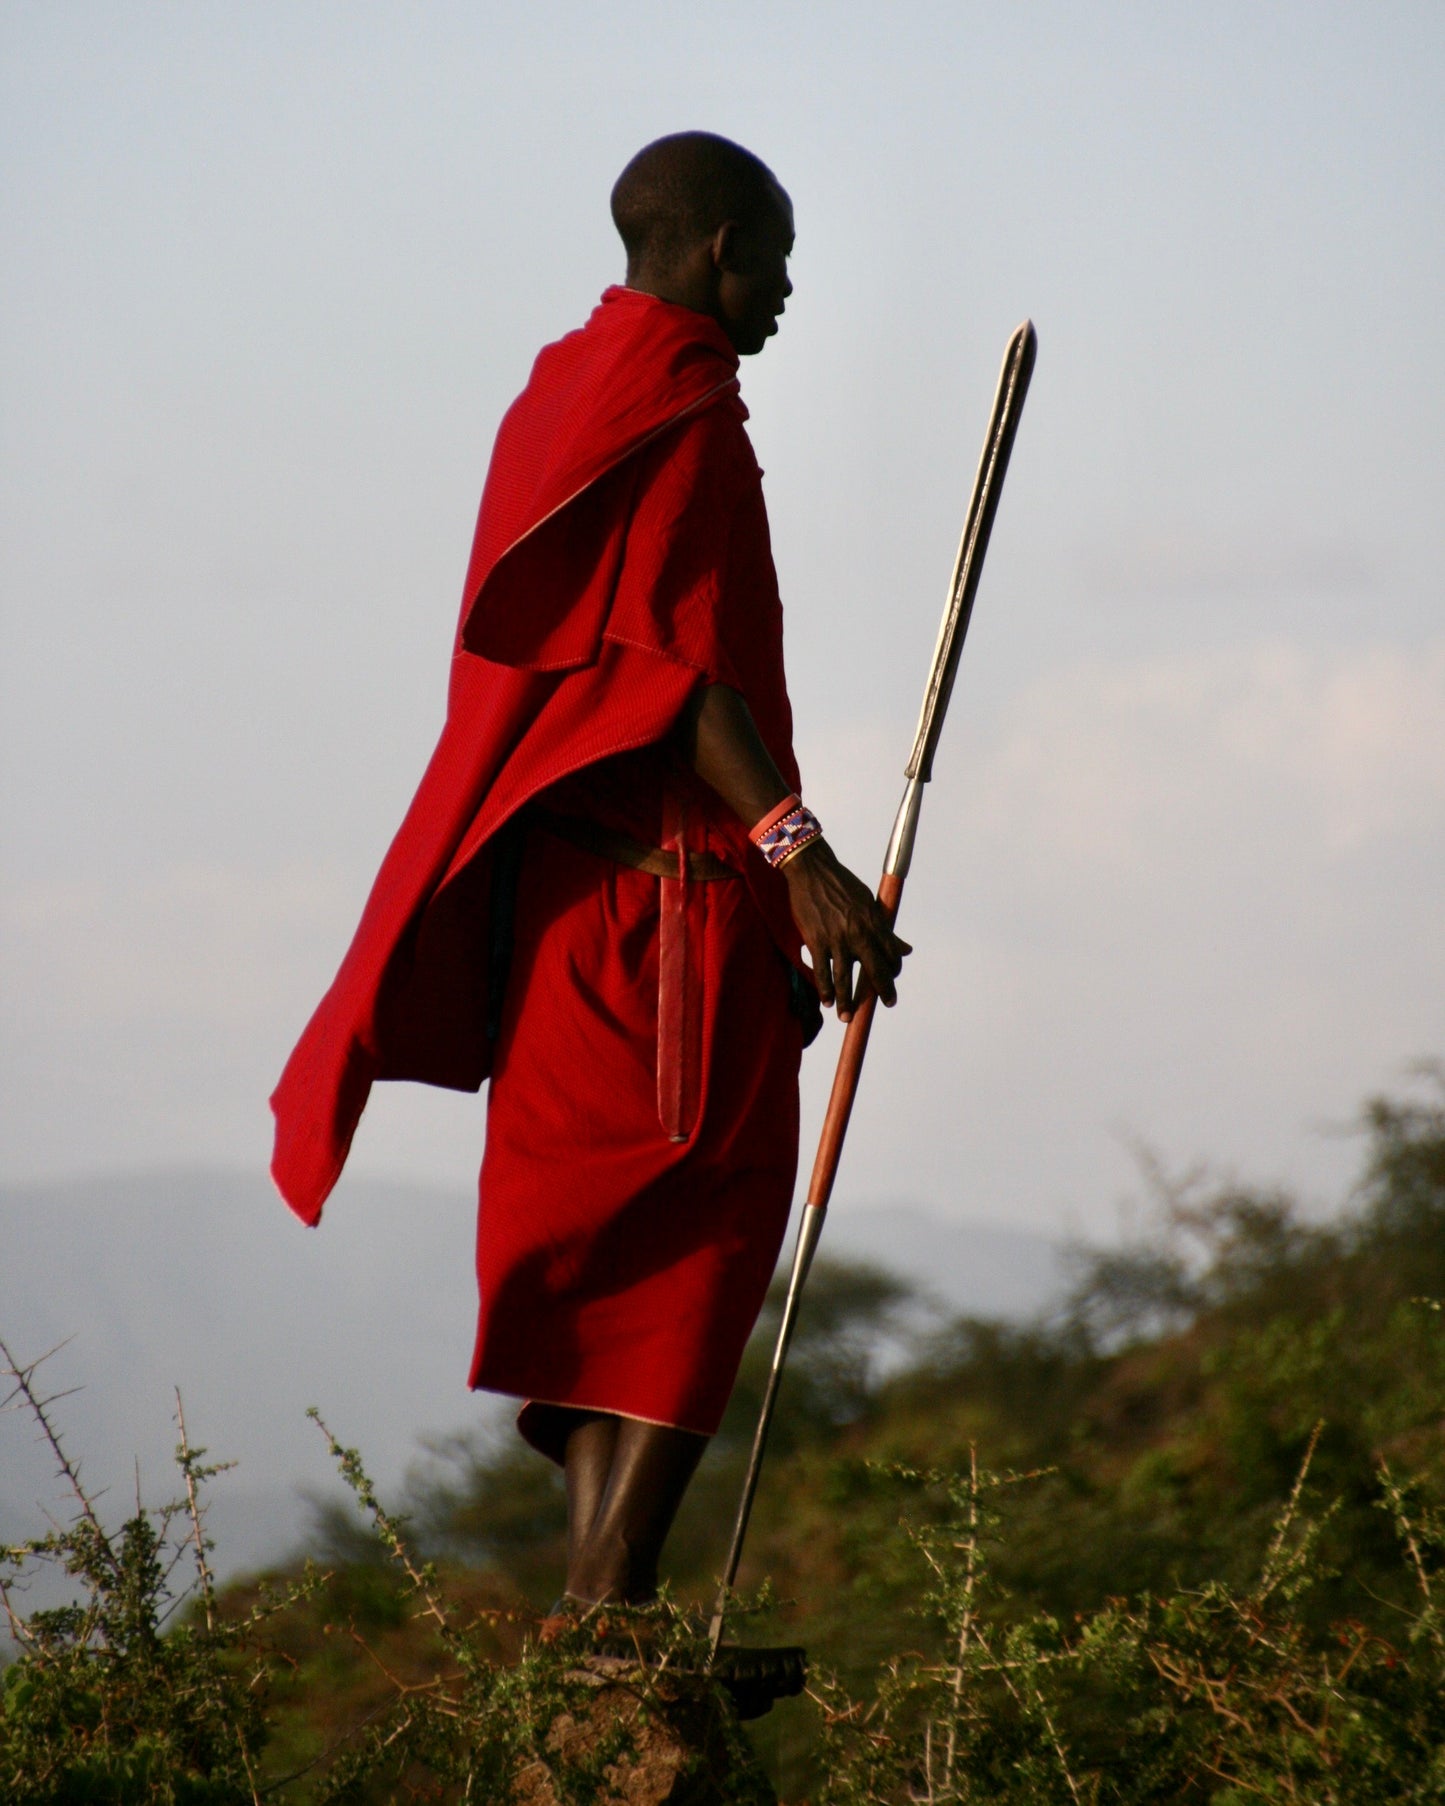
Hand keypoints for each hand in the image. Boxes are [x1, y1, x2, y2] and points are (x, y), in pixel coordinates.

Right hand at [781, 838, 911, 1021]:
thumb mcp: (869, 903)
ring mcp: (836, 939)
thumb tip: (906, 949)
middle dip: (883, 991)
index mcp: (874, 922)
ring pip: (844, 978)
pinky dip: (824, 989)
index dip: (894, 971)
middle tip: (887, 1004)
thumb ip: (885, 929)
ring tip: (848, 1017)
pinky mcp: (816, 940)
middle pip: (875, 971)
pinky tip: (827, 1001)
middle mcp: (858, 933)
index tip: (891, 980)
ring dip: (847, 1001)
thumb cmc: (842, 885)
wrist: (812, 870)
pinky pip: (822, 971)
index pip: (891, 954)